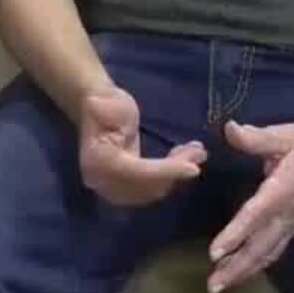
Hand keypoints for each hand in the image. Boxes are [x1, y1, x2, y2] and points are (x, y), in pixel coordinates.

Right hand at [76, 86, 206, 207]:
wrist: (94, 112)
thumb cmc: (104, 104)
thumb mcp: (107, 101)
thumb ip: (108, 107)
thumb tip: (100, 104)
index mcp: (97, 161)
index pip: (135, 172)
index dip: (165, 172)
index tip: (194, 168)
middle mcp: (101, 181)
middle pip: (146, 187)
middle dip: (175, 173)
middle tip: (199, 152)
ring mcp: (111, 188)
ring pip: (152, 191)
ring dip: (176, 174)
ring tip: (196, 152)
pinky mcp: (123, 187)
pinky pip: (151, 190)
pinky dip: (170, 177)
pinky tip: (182, 158)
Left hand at [206, 118, 293, 292]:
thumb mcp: (284, 135)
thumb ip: (255, 137)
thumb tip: (228, 129)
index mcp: (283, 190)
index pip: (255, 216)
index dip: (235, 235)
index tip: (214, 253)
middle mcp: (289, 213)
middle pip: (260, 247)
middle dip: (236, 268)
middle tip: (212, 287)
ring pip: (268, 253)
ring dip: (245, 270)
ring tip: (222, 285)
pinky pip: (276, 249)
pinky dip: (259, 263)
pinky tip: (245, 271)